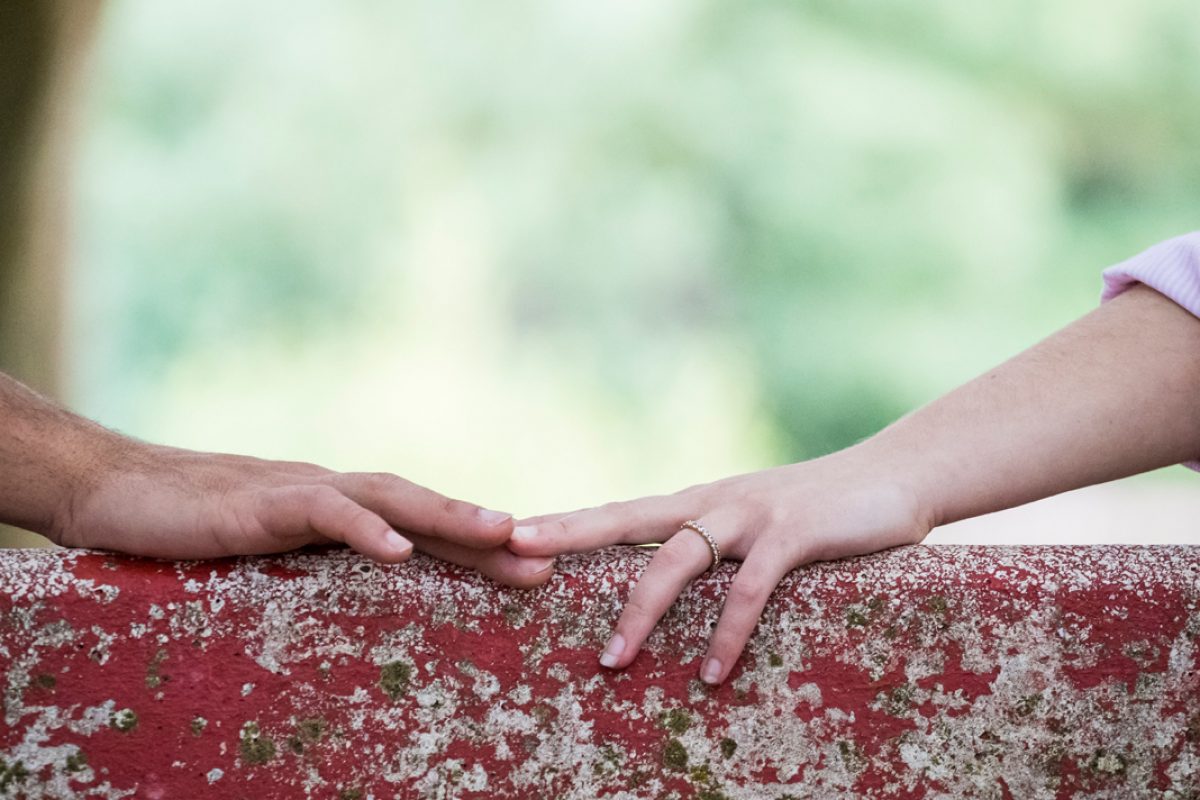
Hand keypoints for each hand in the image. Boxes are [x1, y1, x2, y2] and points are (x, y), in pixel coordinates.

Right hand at [54, 443, 554, 587]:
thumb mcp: (268, 547)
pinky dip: (363, 527)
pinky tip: (398, 549)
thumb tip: (366, 577)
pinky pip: (321, 511)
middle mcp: (331, 491)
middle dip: (486, 531)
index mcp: (338, 507)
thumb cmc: (192, 524)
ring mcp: (299, 490)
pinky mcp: (260, 501)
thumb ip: (316, 557)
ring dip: (448, 515)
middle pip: (422, 507)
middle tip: (547, 557)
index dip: (475, 543)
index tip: (530, 567)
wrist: (116, 488)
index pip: (419, 524)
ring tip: (502, 534)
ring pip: (388, 497)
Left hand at [507, 451, 929, 681]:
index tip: (512, 534)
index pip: (619, 512)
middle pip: (626, 519)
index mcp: (698, 502)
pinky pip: (750, 589)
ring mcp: (751, 514)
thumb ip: (714, 545)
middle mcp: (713, 501)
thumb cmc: (819, 511)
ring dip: (642, 611)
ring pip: (678, 559)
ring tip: (612, 662)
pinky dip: (728, 632)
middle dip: (570, 534)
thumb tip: (670, 581)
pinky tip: (713, 673)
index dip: (566, 522)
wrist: (895, 476)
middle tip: (516, 551)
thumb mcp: (755, 524)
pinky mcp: (794, 534)